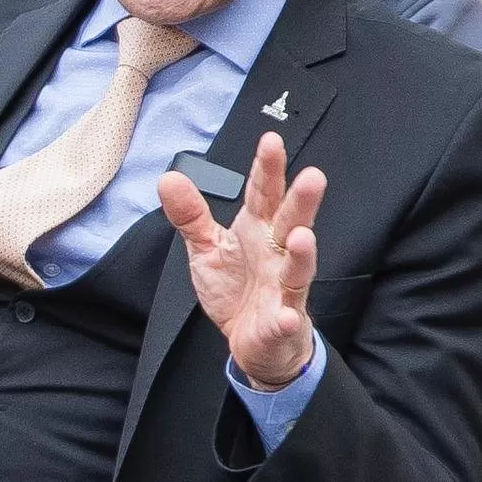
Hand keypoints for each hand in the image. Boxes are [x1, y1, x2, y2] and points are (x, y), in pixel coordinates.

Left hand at [161, 133, 329, 392]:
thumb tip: (169, 178)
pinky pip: (286, 319)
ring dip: (302, 254)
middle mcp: (276, 254)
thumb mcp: (207, 248)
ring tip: (303, 237)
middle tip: (312, 177)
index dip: (268, 169)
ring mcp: (283, 288)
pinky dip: (287, 318)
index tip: (271, 141)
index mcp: (258, 231)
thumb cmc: (237, 288)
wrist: (253, 341)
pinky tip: (288, 316)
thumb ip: (191, 215)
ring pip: (297, 269)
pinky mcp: (281, 322)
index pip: (264, 194)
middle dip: (301, 201)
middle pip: (291, 223)